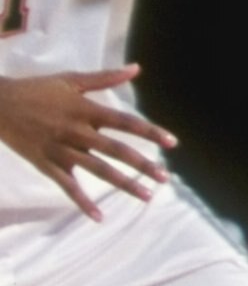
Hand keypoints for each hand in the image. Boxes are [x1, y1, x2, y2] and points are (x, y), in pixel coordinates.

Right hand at [0, 68, 175, 219]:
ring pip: (97, 170)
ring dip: (123, 184)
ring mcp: (61, 150)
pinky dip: (82, 202)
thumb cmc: (37, 90)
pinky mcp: (46, 165)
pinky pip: (67, 187)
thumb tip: (136, 69)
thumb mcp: (71, 80)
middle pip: (116, 150)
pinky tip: (99, 216)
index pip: (125, 122)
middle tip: (165, 178)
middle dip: (143, 164)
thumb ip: (104, 78)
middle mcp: (76, 131)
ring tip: (146, 197)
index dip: (149, 132)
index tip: (171, 143)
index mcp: (86, 109)